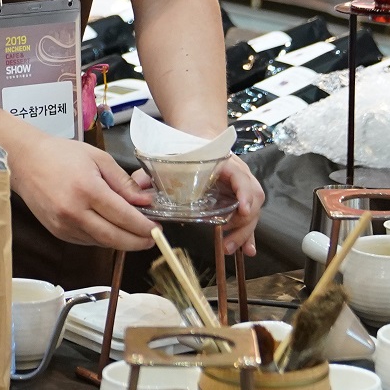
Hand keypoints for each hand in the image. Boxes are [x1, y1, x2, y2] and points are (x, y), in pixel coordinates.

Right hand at [11, 136, 155, 250]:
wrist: (25, 161)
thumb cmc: (62, 155)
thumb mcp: (98, 158)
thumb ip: (123, 182)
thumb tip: (145, 201)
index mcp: (87, 189)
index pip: (123, 216)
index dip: (144, 226)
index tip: (158, 229)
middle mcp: (74, 212)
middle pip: (114, 237)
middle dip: (137, 242)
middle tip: (153, 238)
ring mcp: (64, 225)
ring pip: (101, 242)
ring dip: (121, 241)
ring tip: (135, 232)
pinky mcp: (58, 232)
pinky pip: (87, 241)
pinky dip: (103, 238)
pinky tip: (111, 229)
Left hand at [125, 155, 263, 255]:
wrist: (199, 140)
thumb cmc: (186, 151)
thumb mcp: (169, 158)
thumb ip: (151, 174)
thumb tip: (136, 189)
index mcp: (224, 163)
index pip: (241, 177)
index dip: (245, 193)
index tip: (242, 209)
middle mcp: (238, 175)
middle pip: (252, 198)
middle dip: (243, 222)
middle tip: (227, 242)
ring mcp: (240, 188)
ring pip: (252, 210)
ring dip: (244, 232)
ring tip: (231, 248)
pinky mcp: (237, 200)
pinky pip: (247, 217)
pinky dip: (247, 234)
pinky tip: (246, 249)